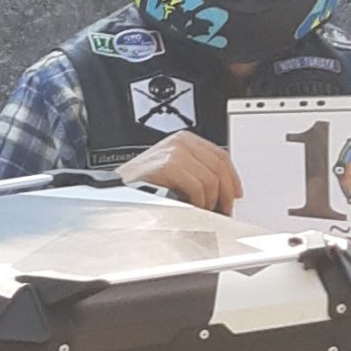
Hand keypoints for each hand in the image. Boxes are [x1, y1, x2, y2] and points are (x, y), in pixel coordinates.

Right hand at [117, 133, 241, 212]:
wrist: (114, 189)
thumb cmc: (139, 183)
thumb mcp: (171, 171)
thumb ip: (194, 171)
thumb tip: (221, 189)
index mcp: (184, 139)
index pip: (221, 155)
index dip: (233, 177)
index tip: (235, 193)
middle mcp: (181, 142)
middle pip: (220, 167)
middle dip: (226, 193)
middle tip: (224, 209)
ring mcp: (175, 152)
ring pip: (211, 180)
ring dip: (211, 201)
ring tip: (203, 211)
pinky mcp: (169, 165)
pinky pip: (198, 187)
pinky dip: (198, 202)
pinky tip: (191, 207)